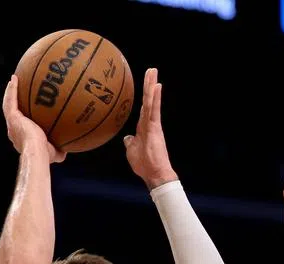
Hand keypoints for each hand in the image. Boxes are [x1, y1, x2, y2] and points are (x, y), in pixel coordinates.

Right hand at [3, 76, 65, 162]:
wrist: (37, 153)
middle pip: (13, 113)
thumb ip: (61, 149)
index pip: (21, 126)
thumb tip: (69, 148)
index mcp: (22, 138)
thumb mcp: (56, 153)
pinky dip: (12, 89)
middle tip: (19, 93)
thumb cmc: (46, 156)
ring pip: (9, 104)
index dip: (23, 118)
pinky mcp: (12, 117)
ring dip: (10, 92)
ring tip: (14, 81)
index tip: (27, 113)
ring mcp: (12, 123)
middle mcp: (14, 130)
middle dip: (15, 103)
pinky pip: (10, 100)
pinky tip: (15, 79)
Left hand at [124, 68, 177, 189]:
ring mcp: (152, 124)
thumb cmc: (144, 166)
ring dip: (151, 85)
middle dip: (149, 85)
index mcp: (143, 128)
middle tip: (151, 69)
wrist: (155, 175)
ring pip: (151, 101)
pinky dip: (155, 97)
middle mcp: (148, 123)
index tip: (146, 84)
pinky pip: (154, 109)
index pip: (143, 108)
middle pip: (148, 100)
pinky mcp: (155, 127)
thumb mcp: (132, 152)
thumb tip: (127, 137)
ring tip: (153, 71)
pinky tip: (156, 85)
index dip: (144, 96)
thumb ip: (130, 142)